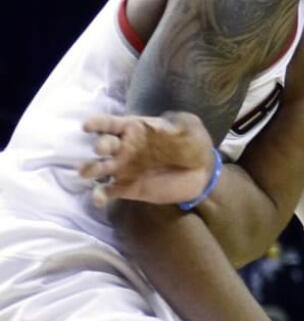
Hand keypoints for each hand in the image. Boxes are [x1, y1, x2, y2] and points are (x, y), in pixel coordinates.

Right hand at [79, 112, 215, 206]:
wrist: (202, 170)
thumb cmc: (192, 142)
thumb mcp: (188, 125)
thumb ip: (176, 122)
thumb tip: (162, 122)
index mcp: (136, 129)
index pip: (111, 124)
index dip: (98, 123)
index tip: (88, 125)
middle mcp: (124, 147)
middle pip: (103, 145)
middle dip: (100, 146)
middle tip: (101, 149)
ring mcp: (124, 169)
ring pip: (99, 168)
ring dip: (90, 169)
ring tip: (85, 172)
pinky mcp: (128, 188)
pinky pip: (108, 192)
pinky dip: (100, 195)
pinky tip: (98, 198)